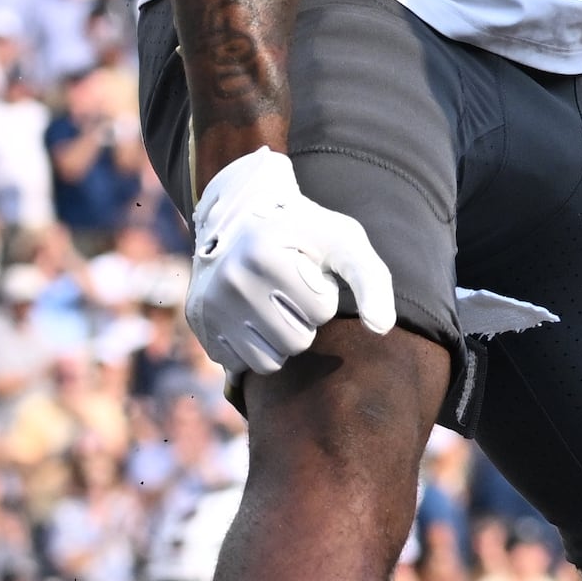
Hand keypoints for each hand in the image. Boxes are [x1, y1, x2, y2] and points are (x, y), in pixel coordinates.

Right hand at [184, 146, 393, 377]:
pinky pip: (240, 363)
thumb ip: (372, 280)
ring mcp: (209, 304)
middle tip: (293, 290)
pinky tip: (252, 316)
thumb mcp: (344, 241)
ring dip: (281, 339)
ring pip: (268, 361)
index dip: (324, 294)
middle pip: (296, 341)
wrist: (242, 216)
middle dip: (305, 320)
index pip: (322, 311)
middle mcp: (229, 280)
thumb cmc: (304, 232)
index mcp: (264, 253)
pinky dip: (253, 347)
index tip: (309, 271)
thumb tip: (382, 328)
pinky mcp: (199, 324)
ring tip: (275, 305)